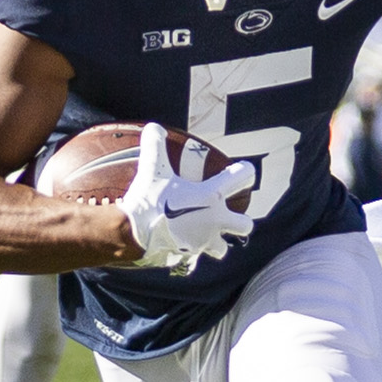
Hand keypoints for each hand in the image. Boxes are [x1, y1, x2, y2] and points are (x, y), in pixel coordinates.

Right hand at [120, 124, 257, 273]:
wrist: (134, 232)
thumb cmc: (148, 199)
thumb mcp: (152, 168)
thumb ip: (155, 145)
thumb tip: (154, 126)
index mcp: (212, 196)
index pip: (241, 178)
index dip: (246, 171)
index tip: (245, 170)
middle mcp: (215, 220)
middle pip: (244, 225)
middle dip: (241, 222)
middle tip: (229, 215)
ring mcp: (204, 240)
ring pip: (223, 249)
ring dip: (218, 243)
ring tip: (207, 235)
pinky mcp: (190, 254)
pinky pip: (197, 254)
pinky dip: (192, 249)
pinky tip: (182, 242)